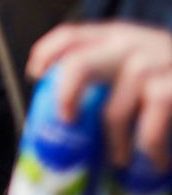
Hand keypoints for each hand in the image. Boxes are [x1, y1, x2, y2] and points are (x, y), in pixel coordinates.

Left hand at [29, 20, 171, 169]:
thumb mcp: (142, 60)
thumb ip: (111, 67)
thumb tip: (67, 102)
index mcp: (118, 35)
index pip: (72, 35)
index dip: (47, 52)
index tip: (37, 75)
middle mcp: (132, 45)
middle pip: (79, 64)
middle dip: (65, 96)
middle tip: (66, 122)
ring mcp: (154, 66)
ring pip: (113, 110)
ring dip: (116, 143)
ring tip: (121, 159)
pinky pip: (148, 128)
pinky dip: (149, 150)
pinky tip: (156, 160)